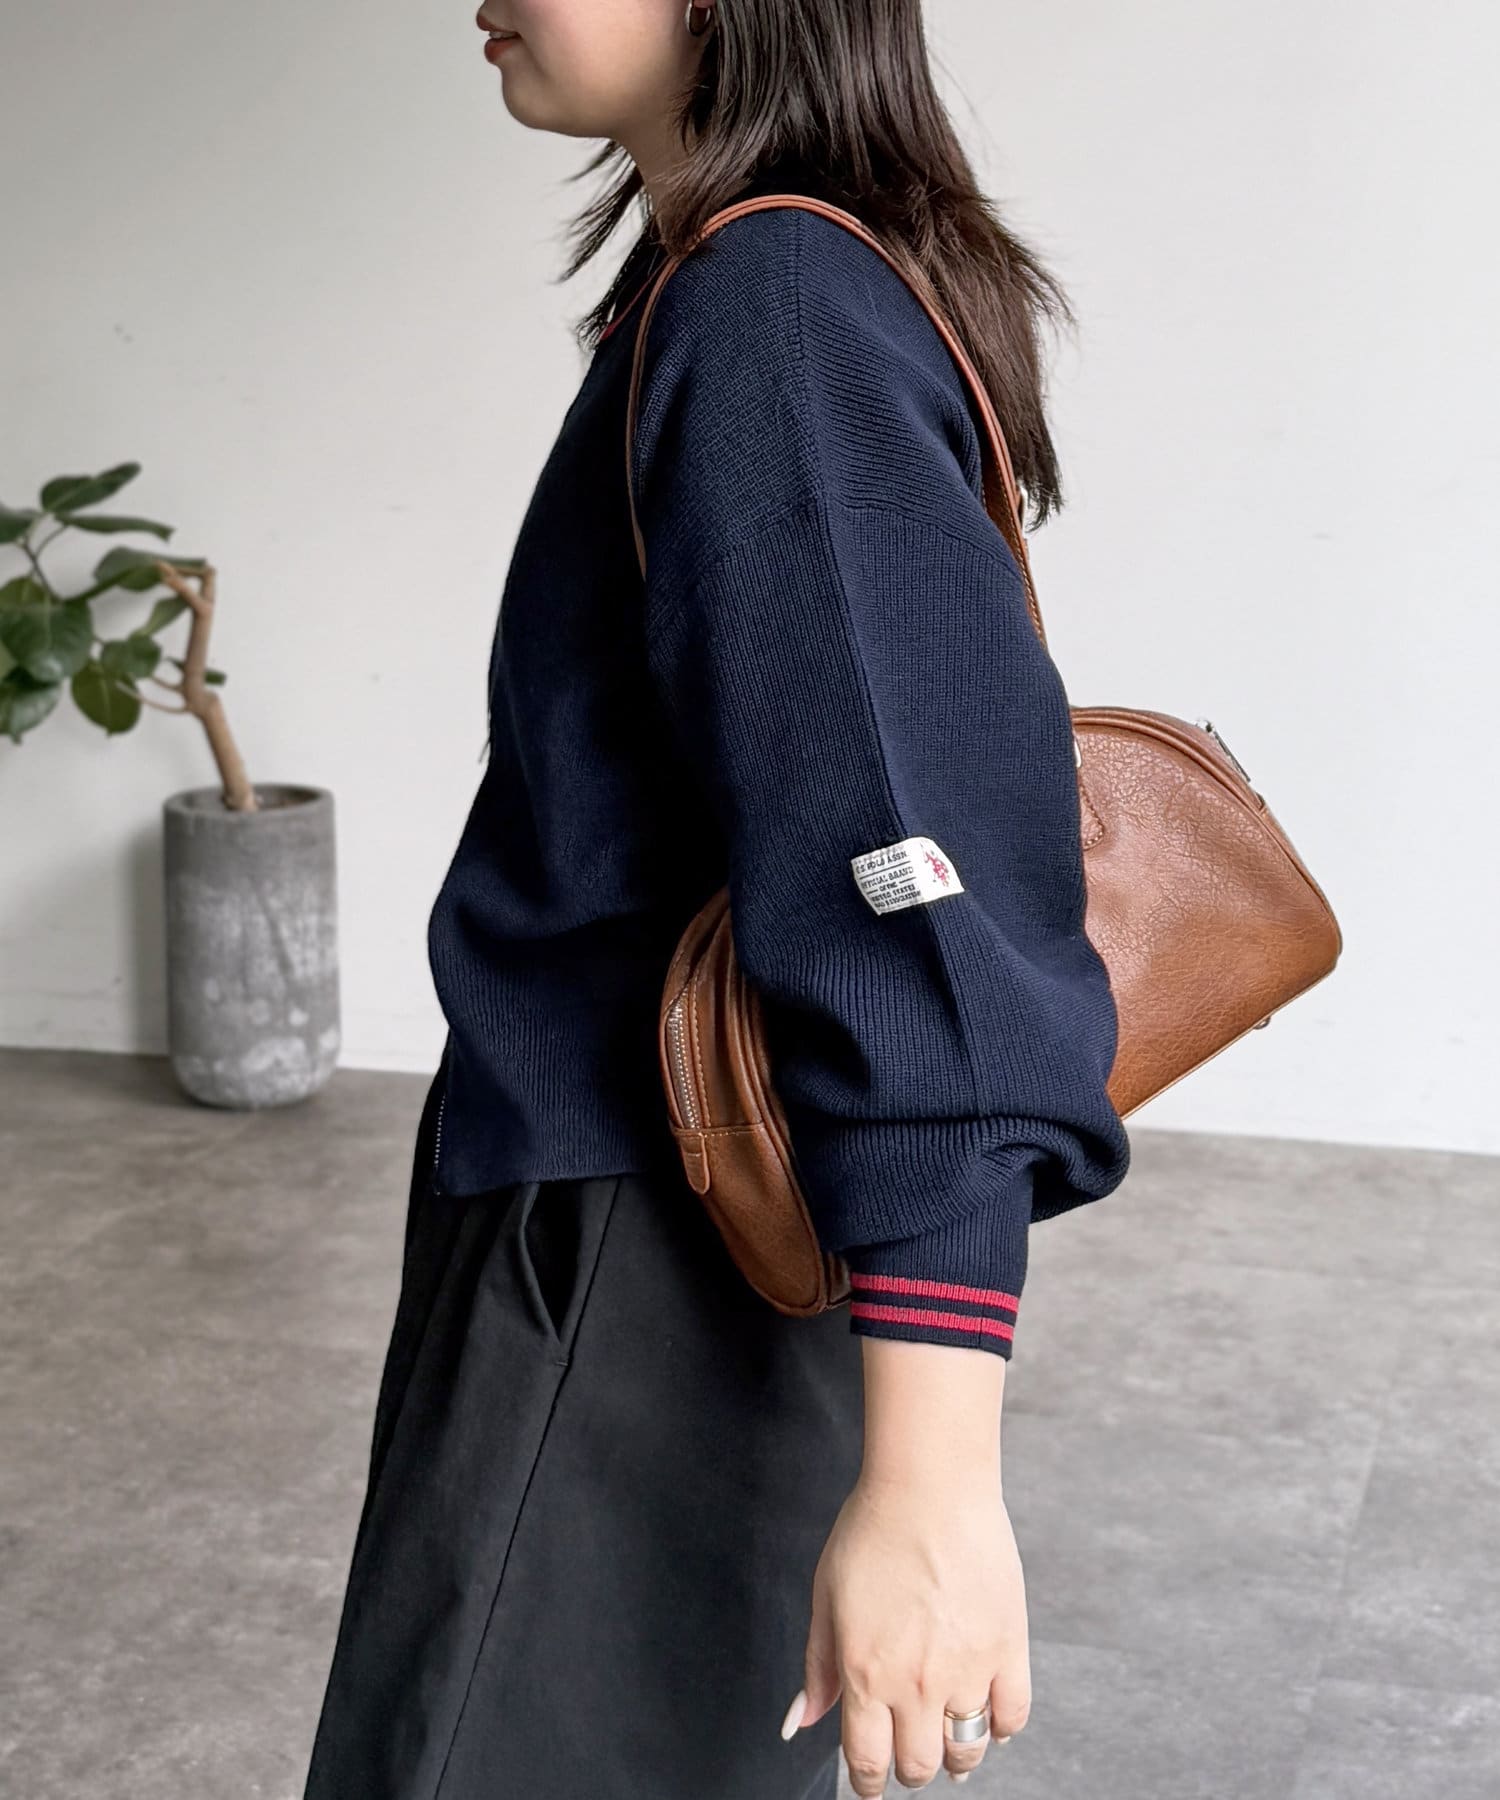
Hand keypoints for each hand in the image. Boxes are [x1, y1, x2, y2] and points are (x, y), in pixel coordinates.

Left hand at [782, 1464, 1029, 1792]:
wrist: (929, 1484)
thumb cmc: (871, 1530)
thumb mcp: (826, 1596)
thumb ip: (817, 1667)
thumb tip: (800, 1724)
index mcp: (866, 1673)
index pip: (868, 1763)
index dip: (868, 1783)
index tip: (871, 1782)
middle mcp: (917, 1683)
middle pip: (918, 1766)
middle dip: (908, 1768)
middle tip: (907, 1749)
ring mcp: (967, 1668)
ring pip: (967, 1752)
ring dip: (954, 1757)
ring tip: (947, 1739)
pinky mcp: (1008, 1647)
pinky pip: (1012, 1716)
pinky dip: (1001, 1729)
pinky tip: (986, 1717)